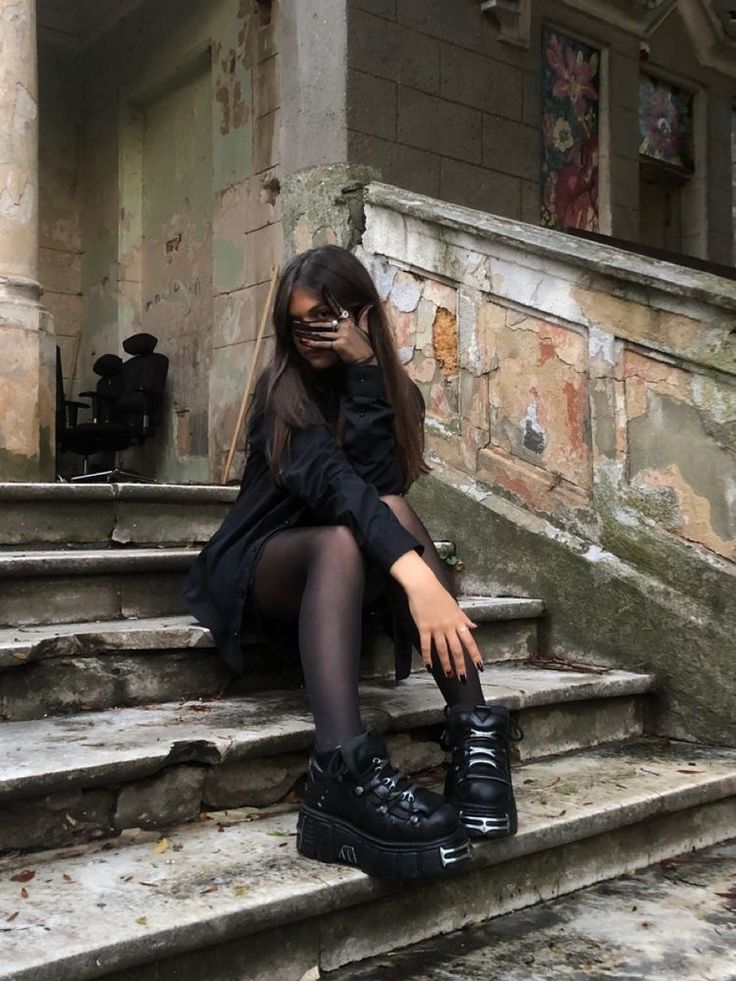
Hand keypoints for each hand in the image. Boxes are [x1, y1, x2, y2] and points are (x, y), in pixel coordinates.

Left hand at [294, 304, 374, 365]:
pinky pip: (323, 344)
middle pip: (321, 323)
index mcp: (348, 321)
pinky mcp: (339, 345)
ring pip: (320, 332)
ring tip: (295, 331)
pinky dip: (312, 343)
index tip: (323, 288)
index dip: (330, 297)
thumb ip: (364, 318)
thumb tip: (369, 306)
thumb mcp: (365, 330)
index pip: (337, 306)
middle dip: (306, 324)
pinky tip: (303, 341)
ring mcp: (342, 335)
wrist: (367, 361)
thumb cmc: (365, 347)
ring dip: (306, 333)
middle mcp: (344, 326)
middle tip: (295, 322)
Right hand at [390, 553, 482, 678]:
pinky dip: (427, 657)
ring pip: (442, 650)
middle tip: (463, 678)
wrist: (423, 586)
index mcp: (458, 622)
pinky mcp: (423, 627)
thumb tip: (474, 626)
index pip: (470, 642)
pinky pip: (426, 645)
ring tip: (449, 675)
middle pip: (457, 650)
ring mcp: (436, 628)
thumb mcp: (455, 606)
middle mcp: (449, 626)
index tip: (480, 667)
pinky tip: (429, 666)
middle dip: (461, 666)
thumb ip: (464, 618)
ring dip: (446, 664)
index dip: (475, 655)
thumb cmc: (439, 594)